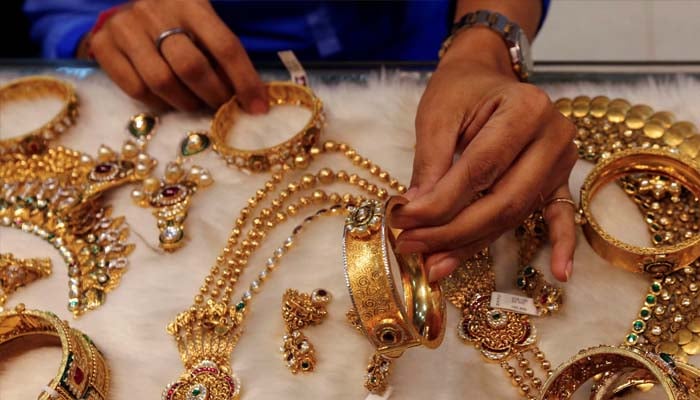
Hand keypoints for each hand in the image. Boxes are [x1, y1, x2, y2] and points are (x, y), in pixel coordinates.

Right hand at [89, 0, 267, 111]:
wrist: (124, 11)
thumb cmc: (176, 23)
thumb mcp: (202, 24)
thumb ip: (221, 53)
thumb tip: (252, 98)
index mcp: (191, 2)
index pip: (225, 46)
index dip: (245, 81)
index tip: (257, 107)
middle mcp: (155, 10)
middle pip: (191, 67)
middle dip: (213, 95)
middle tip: (221, 107)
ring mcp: (125, 26)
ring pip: (162, 81)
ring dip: (186, 103)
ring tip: (195, 104)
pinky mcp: (103, 44)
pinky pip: (135, 89)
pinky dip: (158, 104)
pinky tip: (168, 100)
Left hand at [391, 28, 577, 282]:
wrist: (488, 76)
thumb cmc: (461, 90)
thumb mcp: (437, 114)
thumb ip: (430, 162)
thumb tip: (415, 212)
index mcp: (525, 109)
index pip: (480, 169)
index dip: (440, 203)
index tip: (403, 222)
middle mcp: (553, 135)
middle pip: (503, 201)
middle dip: (453, 232)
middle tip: (412, 248)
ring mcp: (562, 160)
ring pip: (516, 215)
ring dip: (474, 244)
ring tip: (435, 265)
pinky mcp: (559, 179)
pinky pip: (561, 215)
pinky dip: (560, 244)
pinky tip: (560, 273)